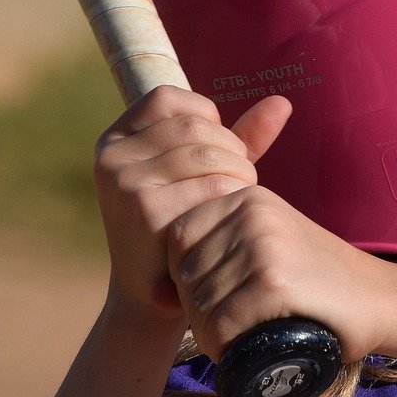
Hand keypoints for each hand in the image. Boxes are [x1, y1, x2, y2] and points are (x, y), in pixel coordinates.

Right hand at [92, 86, 290, 321]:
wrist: (155, 297)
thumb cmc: (185, 226)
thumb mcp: (207, 175)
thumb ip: (241, 137)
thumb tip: (282, 102)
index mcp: (116, 140)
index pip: (168, 98)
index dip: (205, 118)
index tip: (217, 152)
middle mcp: (113, 156)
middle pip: (194, 126)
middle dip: (231, 151)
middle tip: (238, 183)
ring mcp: (125, 182)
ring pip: (208, 153)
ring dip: (239, 175)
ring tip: (236, 202)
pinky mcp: (145, 210)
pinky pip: (212, 185)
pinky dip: (233, 199)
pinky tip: (229, 222)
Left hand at [165, 184, 396, 364]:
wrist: (383, 299)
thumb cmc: (323, 280)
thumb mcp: (274, 239)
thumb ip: (229, 242)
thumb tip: (164, 283)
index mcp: (247, 197)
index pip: (177, 237)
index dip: (182, 277)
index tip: (210, 302)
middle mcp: (252, 212)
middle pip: (184, 270)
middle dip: (194, 309)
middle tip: (222, 331)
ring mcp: (263, 245)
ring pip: (199, 300)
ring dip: (207, 333)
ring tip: (231, 344)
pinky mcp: (274, 283)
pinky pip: (221, 322)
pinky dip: (221, 345)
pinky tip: (235, 353)